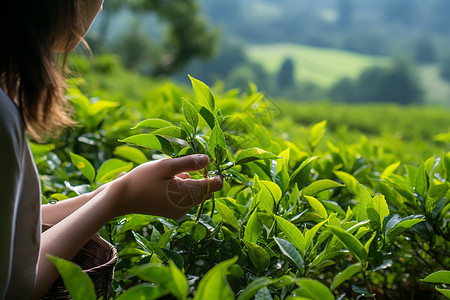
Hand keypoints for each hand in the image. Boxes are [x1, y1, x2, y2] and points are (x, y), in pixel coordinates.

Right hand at [107, 154, 222, 218]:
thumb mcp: (165, 166)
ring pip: (195, 194)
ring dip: (189, 182)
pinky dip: (181, 189)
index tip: (206, 163)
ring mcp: (178, 211)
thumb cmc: (142, 179)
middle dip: (200, 177)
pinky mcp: (171, 212)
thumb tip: (208, 160)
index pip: (214, 186)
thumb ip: (189, 163)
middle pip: (206, 190)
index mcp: (187, 194)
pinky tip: (167, 182)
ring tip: (170, 174)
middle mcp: (186, 206)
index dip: (215, 174)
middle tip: (183, 166)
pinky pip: (185, 198)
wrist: (120, 199)